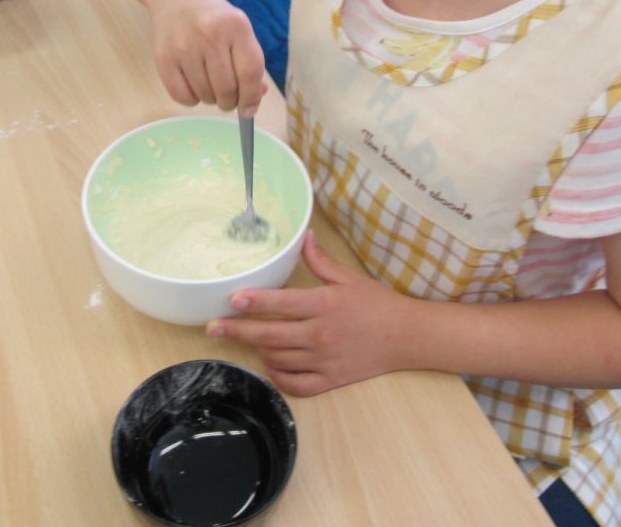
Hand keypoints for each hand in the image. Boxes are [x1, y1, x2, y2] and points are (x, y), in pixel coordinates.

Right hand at [150, 0, 266, 114]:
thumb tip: (253, 102)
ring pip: (205, 96)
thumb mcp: (239, 32)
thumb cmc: (214, 19)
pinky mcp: (163, 57)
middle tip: (228, 97)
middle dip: (230, 101)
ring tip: (209, 82)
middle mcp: (210, 34)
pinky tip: (193, 85)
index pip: (250, 73)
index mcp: (236, 25)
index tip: (249, 110)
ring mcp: (184, 46)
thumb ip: (250, 64)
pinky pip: (182, 96)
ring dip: (211, 99)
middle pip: (227, 89)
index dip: (252, 97)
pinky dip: (191, 99)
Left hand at [207, 232, 409, 394]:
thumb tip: (303, 237)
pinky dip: (278, 376)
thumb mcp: (350, 278)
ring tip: (245, 340)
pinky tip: (271, 365)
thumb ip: (321, 260)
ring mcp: (323, 360)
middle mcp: (320, 334)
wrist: (407, 337)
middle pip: (269, 335)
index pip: (281, 304)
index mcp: (324, 305)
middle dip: (237, 331)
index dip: (254, 302)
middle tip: (213, 327)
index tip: (232, 300)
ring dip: (258, 349)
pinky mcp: (330, 380)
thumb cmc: (378, 304)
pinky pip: (295, 384)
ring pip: (278, 358)